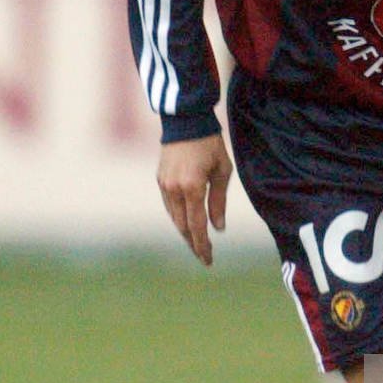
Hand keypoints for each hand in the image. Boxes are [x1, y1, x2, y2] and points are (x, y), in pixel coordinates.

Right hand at [156, 135, 233, 265]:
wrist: (186, 122)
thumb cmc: (210, 145)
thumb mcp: (222, 171)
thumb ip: (219, 201)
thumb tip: (218, 228)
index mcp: (192, 187)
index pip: (197, 225)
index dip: (202, 245)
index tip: (208, 260)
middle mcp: (174, 189)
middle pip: (183, 226)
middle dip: (194, 244)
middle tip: (204, 258)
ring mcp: (164, 185)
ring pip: (174, 218)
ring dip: (185, 233)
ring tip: (197, 244)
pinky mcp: (160, 180)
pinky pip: (169, 206)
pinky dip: (178, 218)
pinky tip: (187, 224)